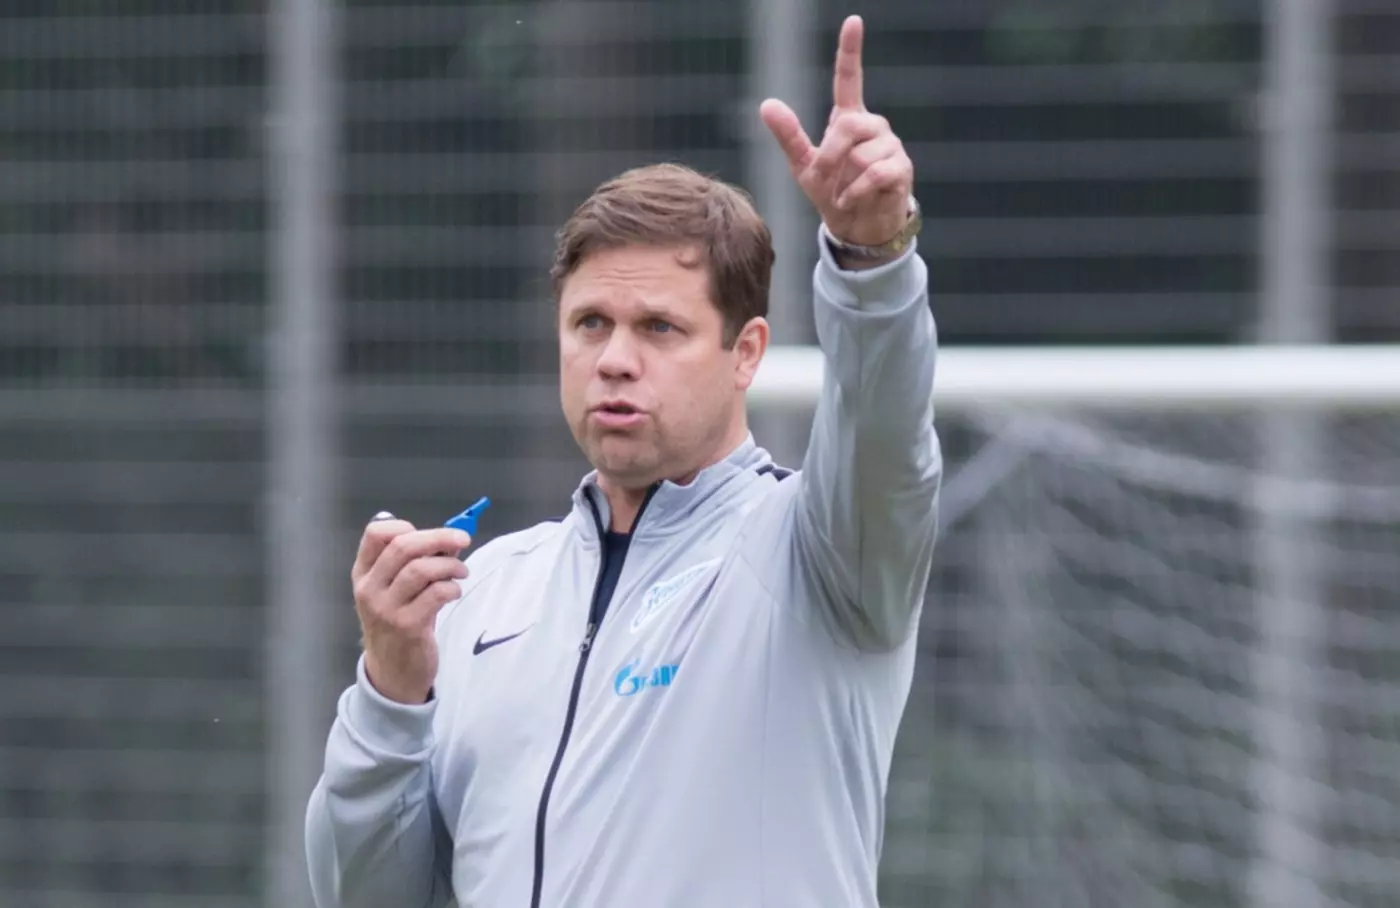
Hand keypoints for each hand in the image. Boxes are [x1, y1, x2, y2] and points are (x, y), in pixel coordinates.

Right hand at [351, 516, 471, 704]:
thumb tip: (446, 537)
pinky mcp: (407, 626)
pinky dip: (452, 587)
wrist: (392, 672)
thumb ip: (413, 562)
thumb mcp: (395, 591)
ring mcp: (386, 608)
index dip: (405, 526)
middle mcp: (369, 589)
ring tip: (461, 572)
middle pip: (403, 546)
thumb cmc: (398, 623)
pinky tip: (454, 592)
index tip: (430, 534)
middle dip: (438, 537)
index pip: (375, 534)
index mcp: (364, 573)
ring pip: (421, 569)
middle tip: (462, 539)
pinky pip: (435, 594)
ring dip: (450, 565)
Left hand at [760, 15, 913, 249]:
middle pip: (848, 124)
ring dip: (844, 179)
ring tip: (844, 193)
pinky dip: (856, 191)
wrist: (856, 228)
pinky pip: (875, 173)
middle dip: (830, 153)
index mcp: (849, 120)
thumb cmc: (832, 192)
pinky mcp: (902, 169)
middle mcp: (873, 126)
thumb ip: (789, 135)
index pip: (849, 78)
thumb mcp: (803, 166)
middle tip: (822, 176)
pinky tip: (853, 199)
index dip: (850, 50)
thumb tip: (766, 103)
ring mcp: (891, 146)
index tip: (853, 21)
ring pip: (862, 153)